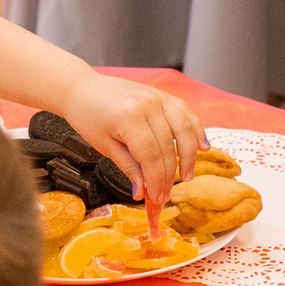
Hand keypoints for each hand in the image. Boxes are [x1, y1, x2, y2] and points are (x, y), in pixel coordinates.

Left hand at [63, 73, 204, 191]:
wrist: (82, 88)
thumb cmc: (88, 116)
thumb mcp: (104, 146)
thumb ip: (128, 168)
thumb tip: (142, 193)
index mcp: (130, 118)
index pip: (151, 156)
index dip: (156, 180)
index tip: (157, 198)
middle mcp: (148, 105)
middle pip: (168, 147)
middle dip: (169, 175)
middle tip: (166, 194)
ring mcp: (157, 97)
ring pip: (183, 129)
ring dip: (189, 155)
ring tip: (188, 176)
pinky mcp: (162, 94)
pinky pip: (185, 113)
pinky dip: (196, 130)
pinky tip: (202, 146)